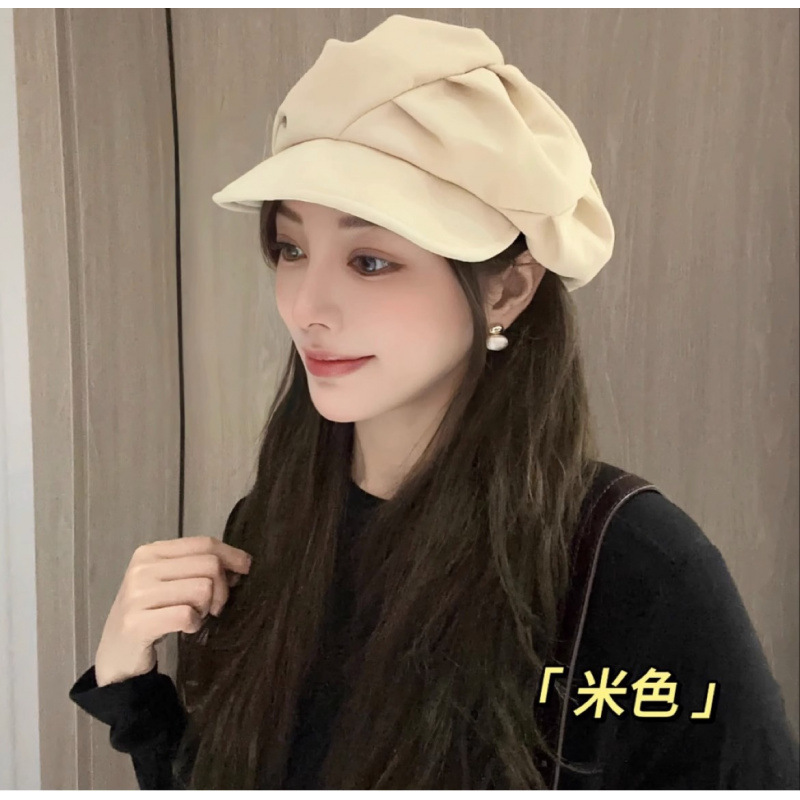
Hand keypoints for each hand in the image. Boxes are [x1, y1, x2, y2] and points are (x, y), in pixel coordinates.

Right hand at [93, 536, 251, 686]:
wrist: (116, 655)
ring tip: (194, 616)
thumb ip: (199, 567)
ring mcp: (136, 595)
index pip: (204, 544)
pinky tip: (185, 628)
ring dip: (207, 608)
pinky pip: (187, 615)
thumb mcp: (171, 582)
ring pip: (202, 589)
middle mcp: (141, 568)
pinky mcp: (137, 623)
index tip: (245, 569)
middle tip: (212, 607)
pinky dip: (194, 624)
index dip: (231, 555)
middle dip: (221, 589)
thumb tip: (241, 563)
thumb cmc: (150, 613)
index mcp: (150, 552)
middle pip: (209, 565)